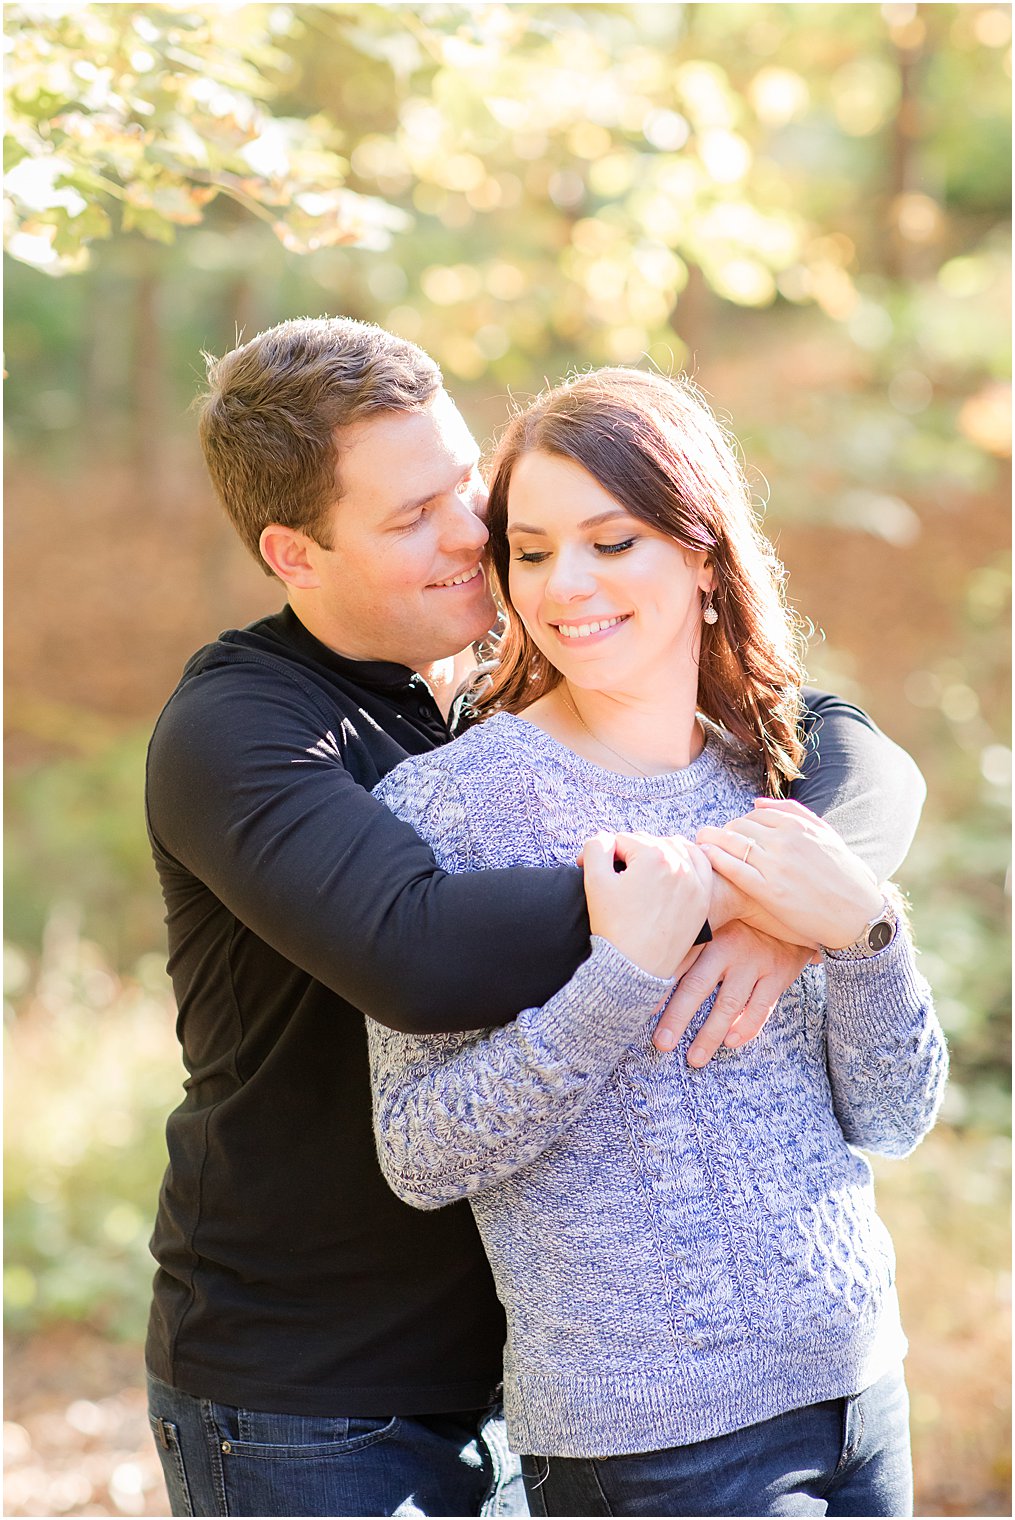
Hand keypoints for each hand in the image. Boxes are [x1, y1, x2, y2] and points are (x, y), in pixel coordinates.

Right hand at [581, 832, 710, 979]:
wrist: (634, 968)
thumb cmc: (614, 927)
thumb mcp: (594, 881)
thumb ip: (597, 847)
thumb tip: (605, 840)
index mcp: (654, 856)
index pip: (622, 840)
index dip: (604, 855)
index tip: (593, 872)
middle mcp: (680, 864)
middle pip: (647, 843)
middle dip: (629, 854)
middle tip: (614, 876)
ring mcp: (695, 882)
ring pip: (674, 848)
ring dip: (657, 853)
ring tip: (641, 870)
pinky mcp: (702, 899)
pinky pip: (700, 865)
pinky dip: (687, 860)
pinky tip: (675, 865)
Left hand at [652, 923, 812, 1063]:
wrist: (790, 913)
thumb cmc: (742, 923)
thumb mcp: (716, 920)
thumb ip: (691, 942)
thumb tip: (653, 968)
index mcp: (708, 931)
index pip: (678, 962)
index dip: (659, 987)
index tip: (640, 1010)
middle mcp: (729, 946)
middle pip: (697, 985)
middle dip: (677, 1017)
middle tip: (662, 1043)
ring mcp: (755, 960)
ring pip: (728, 1002)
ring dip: (710, 1033)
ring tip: (695, 1058)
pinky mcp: (778, 973)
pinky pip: (761, 1006)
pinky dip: (746, 1027)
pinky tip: (731, 1042)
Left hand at [696, 798, 882, 949]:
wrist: (858, 915)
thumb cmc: (843, 876)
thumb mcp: (826, 835)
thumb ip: (793, 813)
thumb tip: (756, 803)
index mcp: (798, 826)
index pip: (753, 814)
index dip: (738, 823)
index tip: (731, 833)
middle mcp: (785, 841)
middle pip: (738, 826)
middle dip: (723, 831)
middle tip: (713, 841)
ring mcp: (776, 866)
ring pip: (732, 843)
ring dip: (710, 840)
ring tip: (700, 844)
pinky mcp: (769, 891)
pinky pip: (734, 869)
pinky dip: (715, 859)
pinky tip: (705, 856)